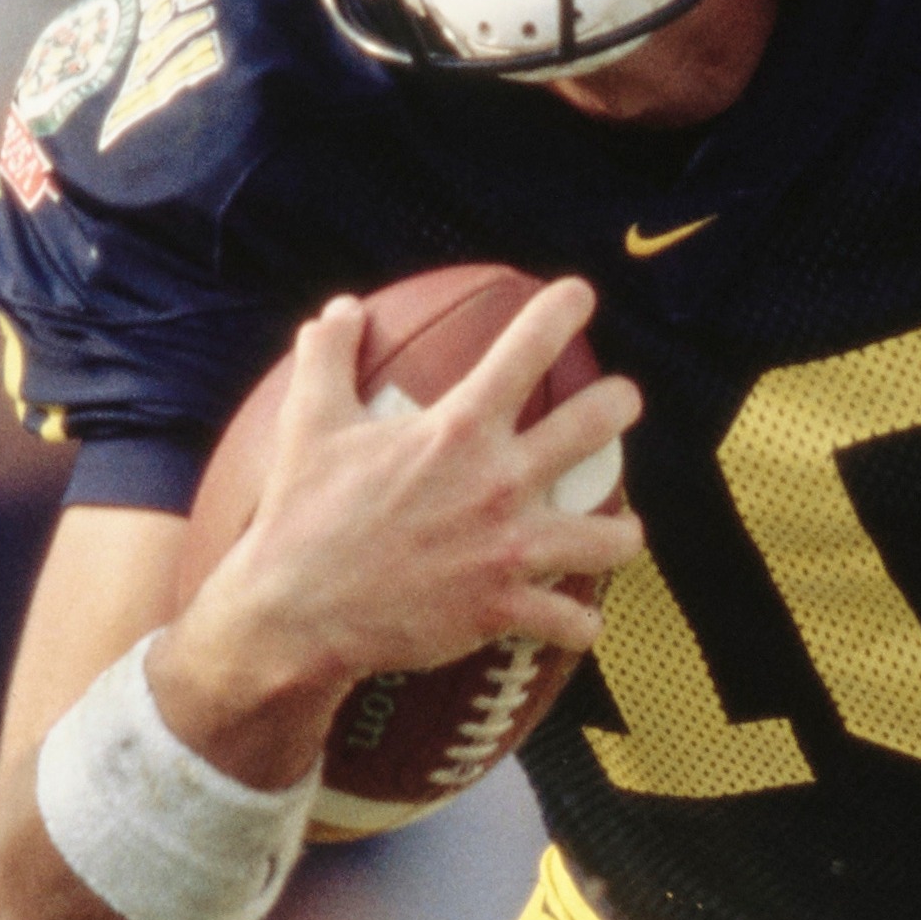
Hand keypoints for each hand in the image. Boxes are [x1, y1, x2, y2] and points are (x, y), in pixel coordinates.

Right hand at [157, 280, 643, 778]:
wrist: (298, 611)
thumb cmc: (303, 514)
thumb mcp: (308, 423)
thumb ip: (330, 357)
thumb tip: (342, 309)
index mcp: (459, 428)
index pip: (529, 347)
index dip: (564, 310)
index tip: (580, 296)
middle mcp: (499, 482)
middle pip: (596, 425)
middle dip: (620, 404)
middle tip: (622, 403)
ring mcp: (509, 548)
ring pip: (609, 538)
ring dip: (622, 533)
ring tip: (621, 530)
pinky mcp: (503, 608)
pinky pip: (571, 621)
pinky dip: (579, 624)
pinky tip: (578, 620)